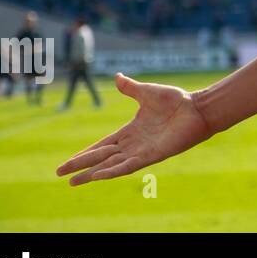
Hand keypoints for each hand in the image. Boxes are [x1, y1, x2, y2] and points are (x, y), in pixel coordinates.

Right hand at [56, 73, 210, 185]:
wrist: (197, 108)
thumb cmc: (176, 101)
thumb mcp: (147, 92)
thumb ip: (131, 88)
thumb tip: (117, 76)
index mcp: (130, 131)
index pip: (102, 145)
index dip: (84, 153)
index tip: (68, 162)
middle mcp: (133, 144)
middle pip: (101, 157)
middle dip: (80, 166)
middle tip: (59, 173)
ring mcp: (142, 151)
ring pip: (110, 165)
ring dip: (92, 173)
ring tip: (73, 182)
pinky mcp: (152, 155)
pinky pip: (128, 165)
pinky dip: (113, 171)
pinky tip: (98, 176)